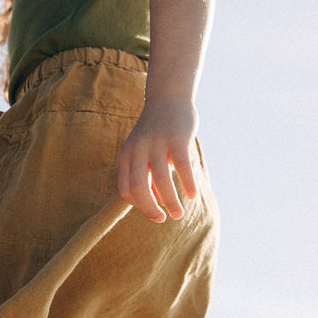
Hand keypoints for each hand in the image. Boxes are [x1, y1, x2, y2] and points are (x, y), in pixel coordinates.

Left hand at [117, 96, 198, 222]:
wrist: (167, 98)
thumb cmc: (156, 131)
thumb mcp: (144, 152)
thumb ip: (147, 174)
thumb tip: (155, 201)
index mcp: (127, 154)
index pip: (125, 188)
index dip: (138, 205)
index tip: (153, 212)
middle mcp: (138, 149)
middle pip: (139, 187)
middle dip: (151, 209)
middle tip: (164, 219)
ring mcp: (156, 143)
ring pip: (161, 180)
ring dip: (171, 201)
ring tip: (179, 213)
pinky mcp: (176, 138)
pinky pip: (182, 166)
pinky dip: (187, 184)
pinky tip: (191, 195)